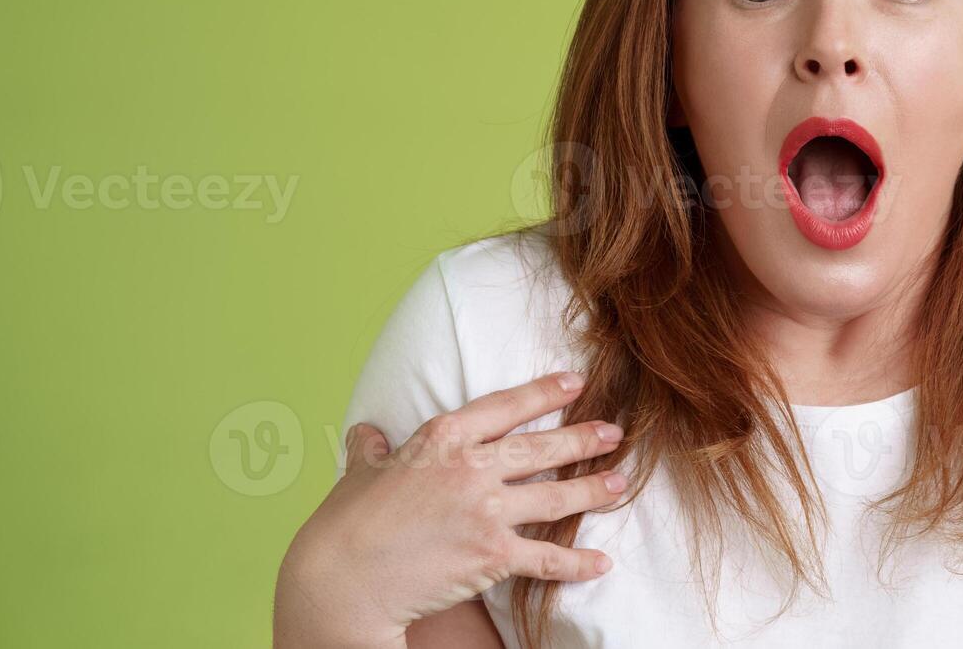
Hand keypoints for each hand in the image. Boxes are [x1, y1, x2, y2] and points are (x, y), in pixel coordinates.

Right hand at [274, 372, 628, 648]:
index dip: (543, 393)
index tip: (573, 383)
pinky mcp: (493, 554)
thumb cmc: (345, 525)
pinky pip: (547, 558)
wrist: (343, 579)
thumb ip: (371, 449)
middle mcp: (470, 468)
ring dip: (592, 491)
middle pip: (540, 447)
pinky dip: (577, 563)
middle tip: (613, 433)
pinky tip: (602, 563)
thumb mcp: (358, 473)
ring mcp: (486, 510)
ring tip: (619, 484)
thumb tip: (367, 432)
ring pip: (554, 496)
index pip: (503, 407)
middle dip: (583, 438)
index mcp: (440, 439)